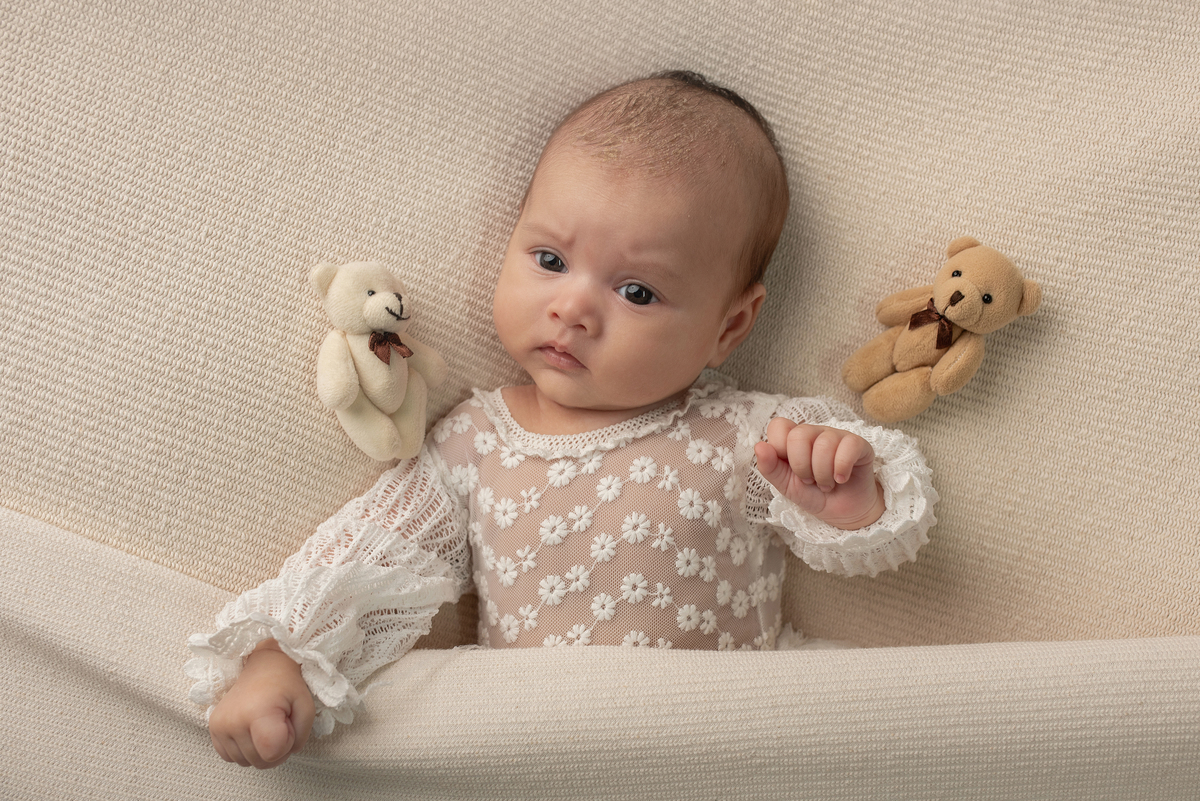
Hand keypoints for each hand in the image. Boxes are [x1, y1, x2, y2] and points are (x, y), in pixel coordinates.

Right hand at [207, 640, 314, 768]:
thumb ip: (300, 737)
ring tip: (265, 725)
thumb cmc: (287, 685)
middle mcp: (233, 721)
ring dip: (259, 750)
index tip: (287, 724)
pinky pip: (230, 757)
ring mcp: (219, 726)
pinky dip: (244, 749)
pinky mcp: (212, 728)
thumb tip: (281, 754)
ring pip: (245, 762)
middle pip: (259, 761)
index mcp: (258, 713)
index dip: (286, 744)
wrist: (264, 665)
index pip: (272, 754)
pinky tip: (250, 730)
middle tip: (278, 723)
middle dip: (275, 748)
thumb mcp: (306, 707)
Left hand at [753, 419, 884, 529]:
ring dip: (823, 473)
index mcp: (793, 439)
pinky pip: (849, 446)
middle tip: (809, 480)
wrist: (843, 514)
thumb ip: (770, 467)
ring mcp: (837, 436)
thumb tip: (759, 446)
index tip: (790, 470)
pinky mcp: (859, 445)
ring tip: (826, 484)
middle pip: (800, 434)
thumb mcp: (785, 485)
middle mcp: (815, 433)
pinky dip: (841, 468)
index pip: (779, 426)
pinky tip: (842, 479)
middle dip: (802, 466)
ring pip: (825, 443)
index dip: (780, 449)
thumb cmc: (813, 494)